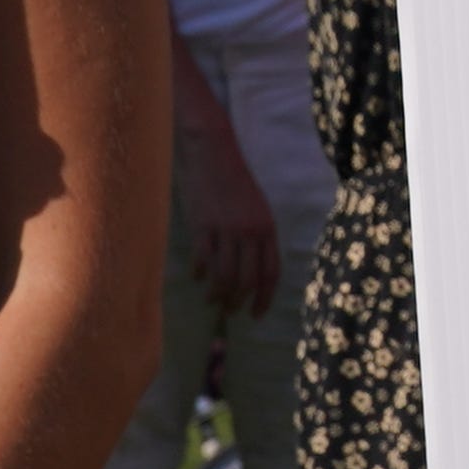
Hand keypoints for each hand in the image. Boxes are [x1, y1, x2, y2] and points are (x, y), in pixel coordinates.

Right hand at [188, 156, 282, 321]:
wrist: (214, 155)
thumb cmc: (236, 182)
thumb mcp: (257, 209)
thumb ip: (257, 238)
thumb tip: (251, 272)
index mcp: (267, 228)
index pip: (271, 272)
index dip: (264, 297)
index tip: (256, 314)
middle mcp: (250, 232)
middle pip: (247, 279)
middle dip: (238, 302)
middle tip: (230, 311)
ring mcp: (226, 229)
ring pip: (224, 275)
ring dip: (218, 294)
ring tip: (213, 300)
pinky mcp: (203, 226)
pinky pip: (203, 259)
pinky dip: (200, 273)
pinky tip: (198, 277)